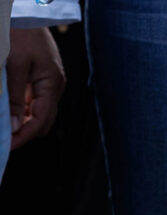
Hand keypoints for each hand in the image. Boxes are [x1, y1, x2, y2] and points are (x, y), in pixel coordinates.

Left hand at [7, 27, 65, 150]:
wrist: (27, 12)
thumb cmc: (22, 32)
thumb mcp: (14, 65)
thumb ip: (13, 96)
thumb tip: (14, 125)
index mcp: (52, 85)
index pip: (40, 120)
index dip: (24, 136)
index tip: (8, 145)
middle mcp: (55, 87)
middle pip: (44, 121)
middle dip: (25, 133)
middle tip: (6, 140)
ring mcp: (50, 83)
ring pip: (40, 113)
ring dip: (24, 122)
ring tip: (6, 128)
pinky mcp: (43, 78)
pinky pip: (35, 101)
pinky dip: (23, 109)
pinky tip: (10, 111)